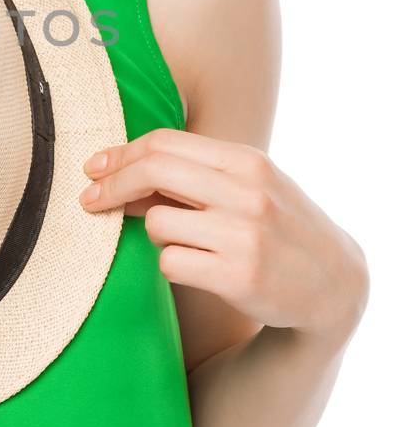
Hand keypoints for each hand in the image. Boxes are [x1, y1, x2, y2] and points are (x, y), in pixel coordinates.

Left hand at [78, 128, 368, 343]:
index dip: (121, 155)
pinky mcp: (239, 277)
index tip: (95, 169)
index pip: (164, 143)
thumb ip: (196, 174)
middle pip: (153, 171)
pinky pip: (170, 262)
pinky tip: (196, 266)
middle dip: (111, 185)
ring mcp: (245, 235)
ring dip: (154, 233)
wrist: (335, 282)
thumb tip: (119, 170)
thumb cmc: (279, 226)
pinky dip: (171, 263)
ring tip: (182, 240)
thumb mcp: (250, 186)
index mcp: (247, 161)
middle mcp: (248, 192)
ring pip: (157, 223)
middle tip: (90, 200)